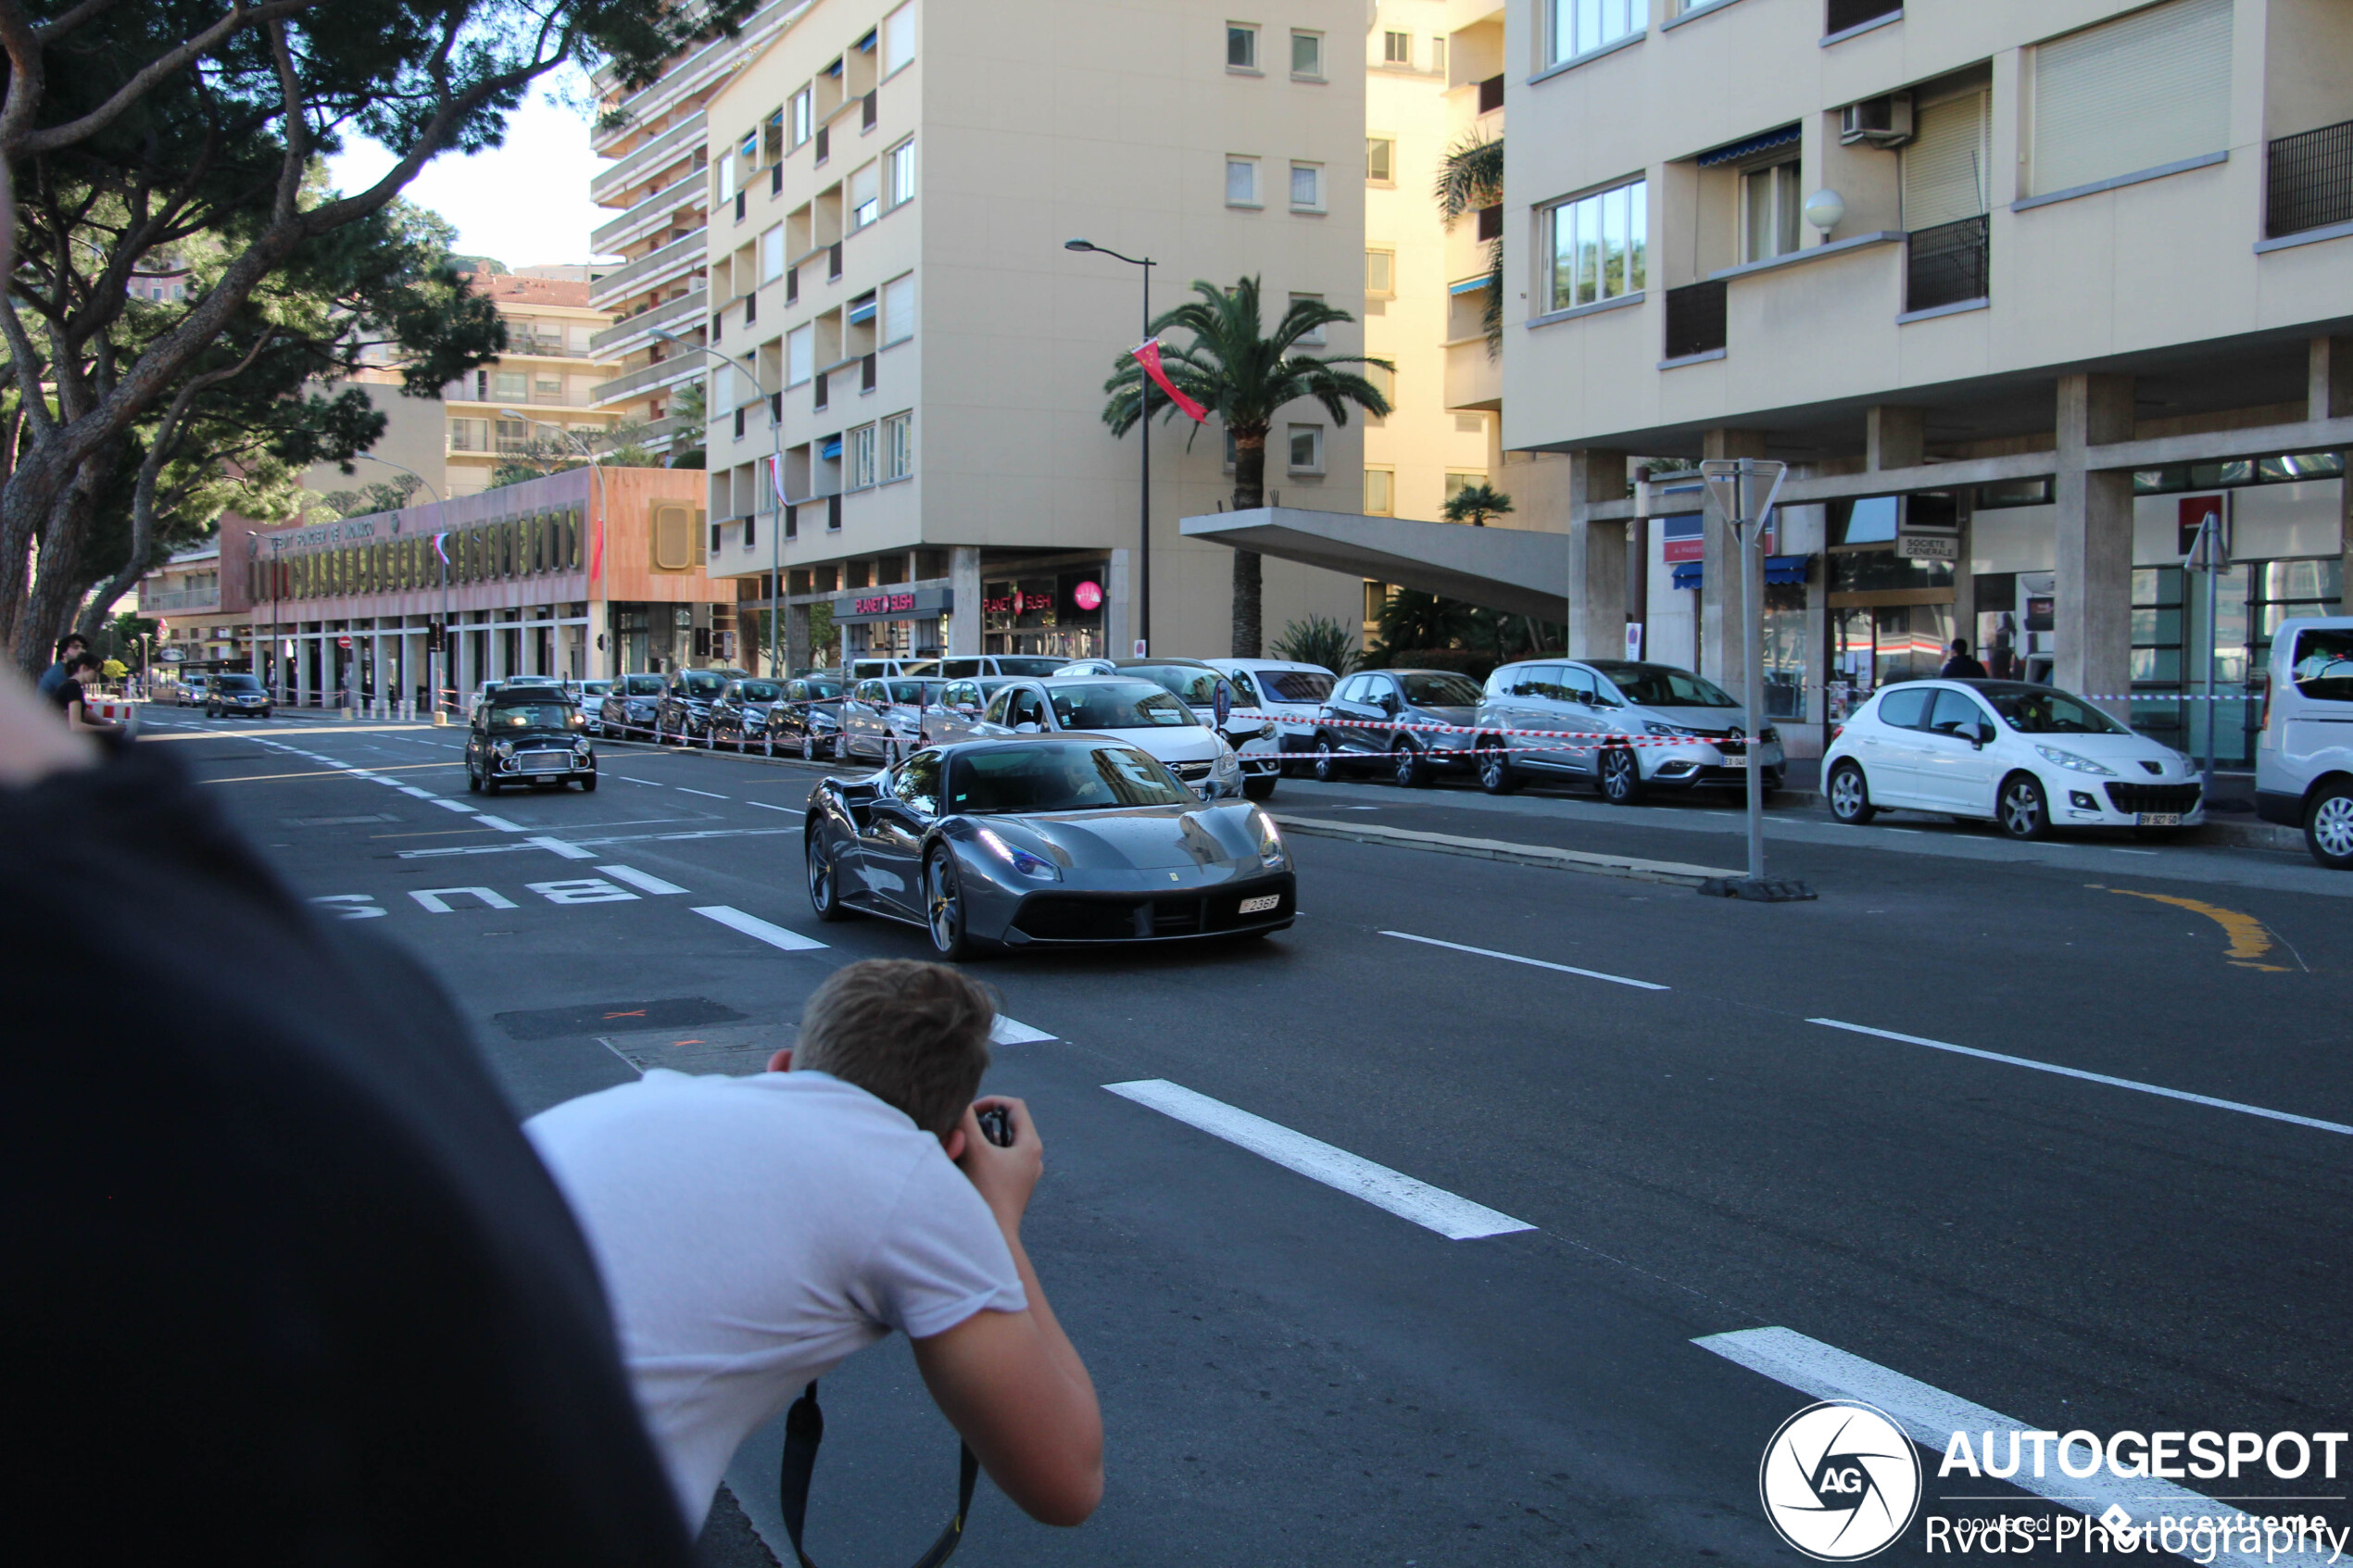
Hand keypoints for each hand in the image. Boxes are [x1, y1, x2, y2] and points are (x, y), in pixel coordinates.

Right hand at [954, 1095, 1041, 1231]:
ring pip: (1001, 1145)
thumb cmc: (986, 1194)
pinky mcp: (1013, 1188)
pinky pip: (998, 1163)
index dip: (991, 1101)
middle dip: (983, 1123)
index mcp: (1031, 1146)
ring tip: (961, 1149)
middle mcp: (1032, 1158)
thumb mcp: (975, 1151)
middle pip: (1008, 1125)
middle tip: (963, 1129)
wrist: (993, 1239)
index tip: (969, 1111)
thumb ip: (966, 1121)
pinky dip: (982, 1158)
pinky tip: (966, 1168)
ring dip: (981, 1141)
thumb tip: (959, 1100)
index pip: (1014, 1106)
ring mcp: (1024, 1175)